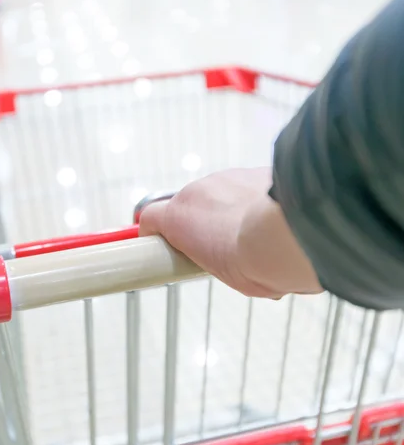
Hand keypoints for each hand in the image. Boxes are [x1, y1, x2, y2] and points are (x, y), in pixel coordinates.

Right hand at [139, 167, 322, 297]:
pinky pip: (247, 187)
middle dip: (202, 224)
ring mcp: (227, 177)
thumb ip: (212, 259)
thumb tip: (228, 260)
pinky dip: (254, 201)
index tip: (167, 244)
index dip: (157, 231)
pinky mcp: (255, 170)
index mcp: (179, 218)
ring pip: (220, 194)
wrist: (294, 236)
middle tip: (223, 249)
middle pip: (190, 206)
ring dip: (230, 211)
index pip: (150, 217)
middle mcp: (197, 191)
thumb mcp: (222, 274)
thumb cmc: (255, 262)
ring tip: (255, 235)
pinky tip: (272, 220)